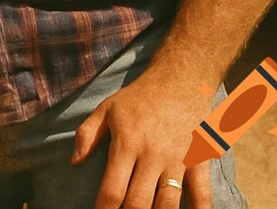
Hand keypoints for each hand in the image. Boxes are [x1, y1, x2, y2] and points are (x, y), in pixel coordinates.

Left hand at [73, 70, 212, 208]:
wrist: (180, 80)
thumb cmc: (139, 97)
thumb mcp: (107, 108)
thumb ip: (87, 134)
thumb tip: (74, 161)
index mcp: (127, 143)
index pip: (112, 189)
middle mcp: (152, 155)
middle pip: (139, 203)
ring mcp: (178, 160)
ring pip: (169, 205)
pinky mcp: (200, 162)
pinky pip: (202, 196)